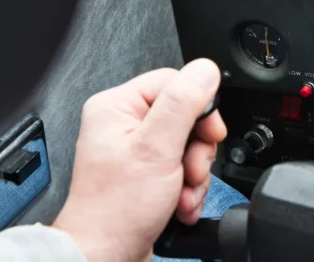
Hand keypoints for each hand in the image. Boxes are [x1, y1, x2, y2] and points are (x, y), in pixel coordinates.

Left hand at [53, 59, 225, 261]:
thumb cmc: (115, 210)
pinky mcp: (145, 173)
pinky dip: (187, 188)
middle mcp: (123, 124)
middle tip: (190, 169)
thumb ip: (183, 104)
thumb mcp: (157, 149)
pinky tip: (180, 202)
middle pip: (185, 115)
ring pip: (187, 144)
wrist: (105, 257)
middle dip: (197, 150)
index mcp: (117, 105)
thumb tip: (205, 70)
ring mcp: (134, 150)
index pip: (175, 82)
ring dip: (194, 173)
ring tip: (183, 193)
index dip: (199, 107)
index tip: (209, 132)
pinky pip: (180, 167)